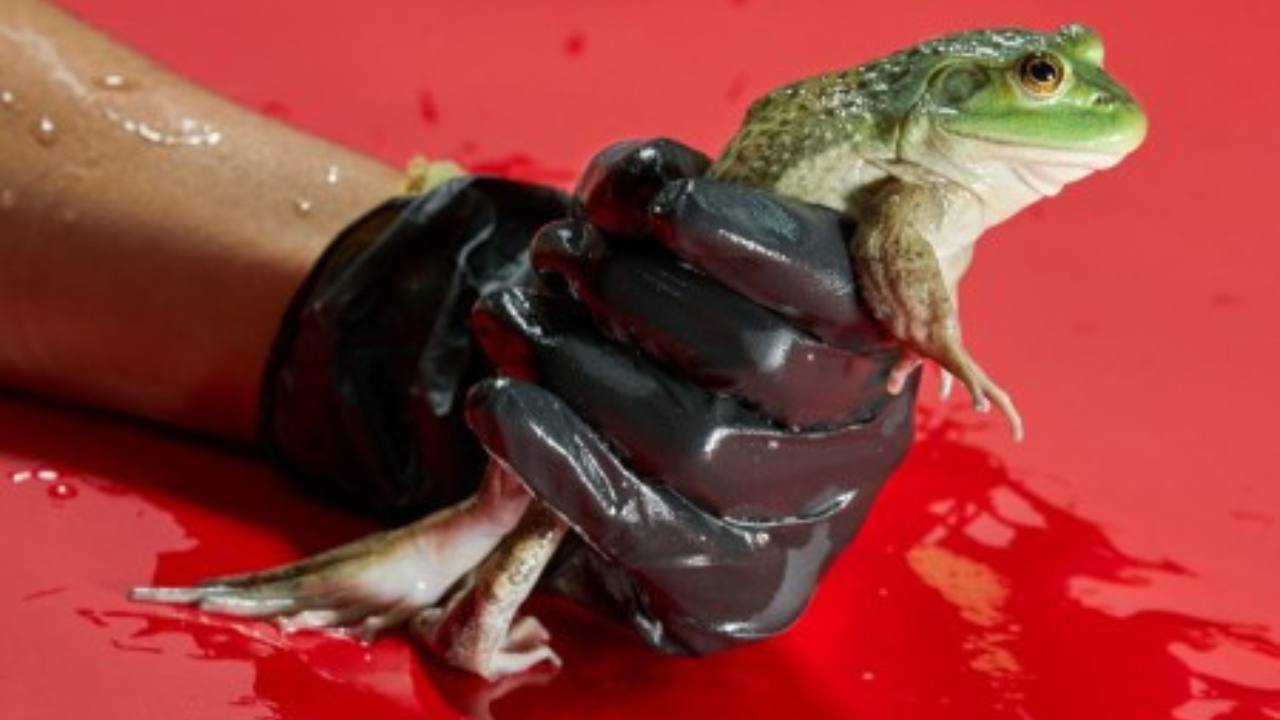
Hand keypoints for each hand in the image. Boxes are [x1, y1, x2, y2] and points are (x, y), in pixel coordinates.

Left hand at [464, 139, 917, 653]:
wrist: (672, 520)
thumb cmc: (690, 370)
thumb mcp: (700, 276)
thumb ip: (681, 220)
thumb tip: (628, 179)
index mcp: (871, 344)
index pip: (835, 283)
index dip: (745, 236)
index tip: (654, 204)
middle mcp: (859, 437)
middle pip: (756, 353)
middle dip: (633, 288)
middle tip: (557, 252)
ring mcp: (805, 525)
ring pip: (693, 437)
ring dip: (579, 361)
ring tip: (513, 318)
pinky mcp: (737, 594)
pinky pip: (638, 523)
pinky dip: (555, 455)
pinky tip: (498, 406)